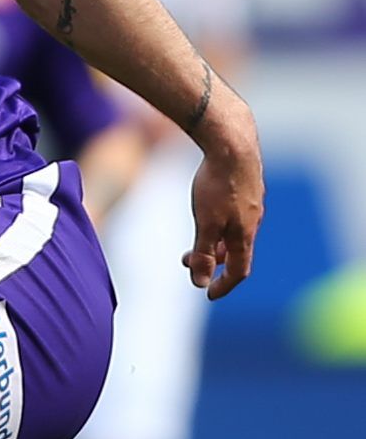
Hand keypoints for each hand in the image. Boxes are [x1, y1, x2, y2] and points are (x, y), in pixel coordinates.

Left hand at [185, 135, 263, 299]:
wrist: (232, 144)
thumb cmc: (217, 185)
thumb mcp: (205, 223)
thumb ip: (203, 253)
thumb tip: (200, 284)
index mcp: (245, 234)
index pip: (240, 270)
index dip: (225, 285)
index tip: (208, 294)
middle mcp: (254, 220)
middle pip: (236, 251)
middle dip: (212, 262)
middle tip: (186, 261)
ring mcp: (252, 203)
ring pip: (235, 232)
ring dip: (215, 242)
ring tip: (195, 240)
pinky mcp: (246, 187)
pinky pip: (235, 215)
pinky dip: (220, 224)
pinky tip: (208, 212)